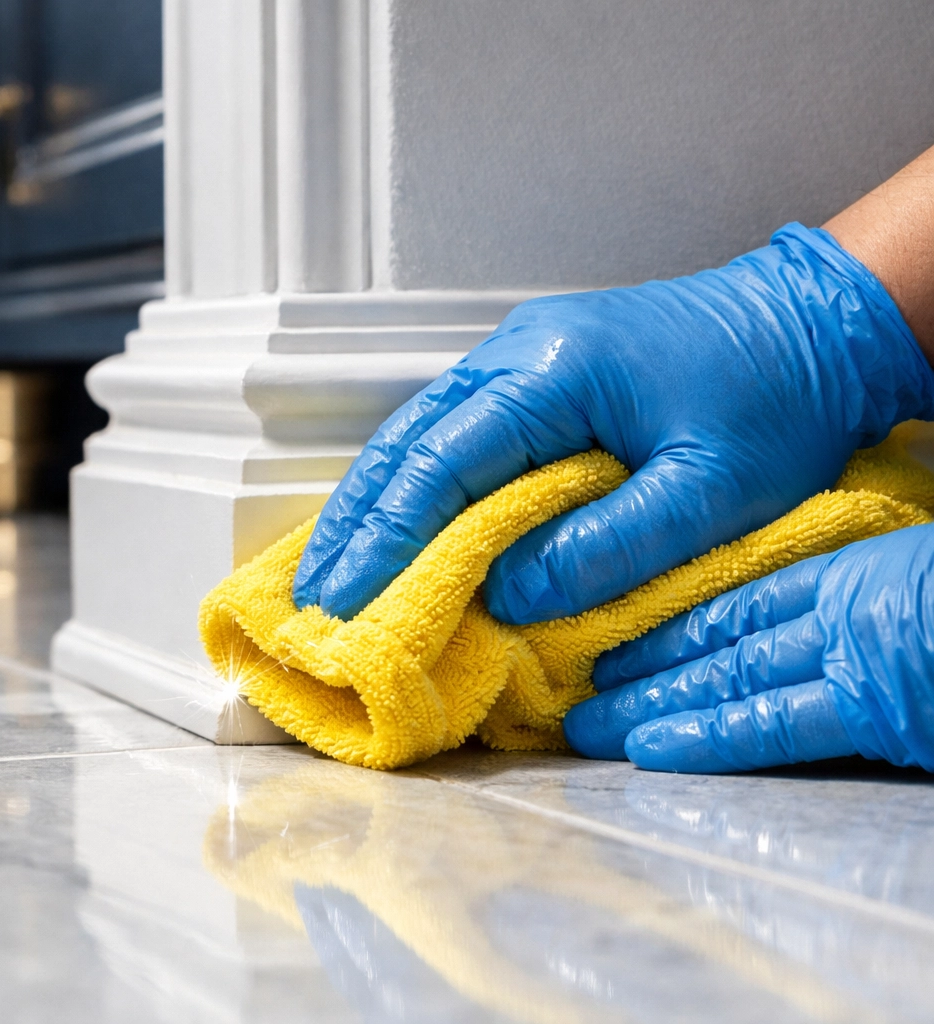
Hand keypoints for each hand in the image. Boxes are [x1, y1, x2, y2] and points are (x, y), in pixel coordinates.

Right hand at [293, 223, 931, 622]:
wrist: (812, 324)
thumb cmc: (777, 399)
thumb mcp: (712, 489)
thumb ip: (609, 546)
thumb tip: (510, 594)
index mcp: (556, 370)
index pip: (445, 460)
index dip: (389, 536)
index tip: (346, 600)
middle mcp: (520, 353)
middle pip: (410, 440)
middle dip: (359, 522)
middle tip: (314, 597)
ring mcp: (522, 358)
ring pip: (422, 434)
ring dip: (376, 503)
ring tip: (335, 569)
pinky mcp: (536, 378)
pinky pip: (456, 434)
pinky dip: (416, 486)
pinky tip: (396, 526)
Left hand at [563, 525, 933, 772]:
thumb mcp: (912, 580)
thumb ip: (858, 606)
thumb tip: (823, 627)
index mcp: (851, 579)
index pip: (739, 606)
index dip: (674, 625)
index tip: (621, 638)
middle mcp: (835, 616)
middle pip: (717, 645)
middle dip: (644, 667)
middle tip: (578, 683)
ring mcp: (849, 657)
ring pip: (725, 681)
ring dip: (651, 703)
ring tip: (587, 721)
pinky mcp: (873, 703)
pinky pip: (773, 723)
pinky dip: (706, 737)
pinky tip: (647, 749)